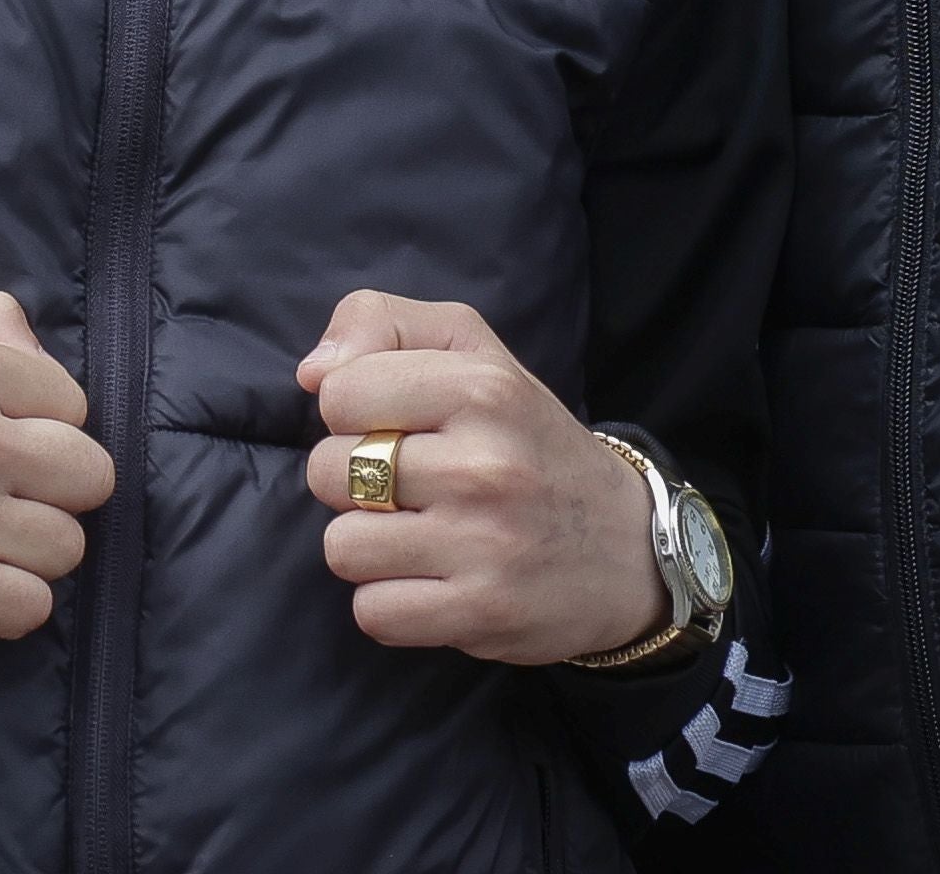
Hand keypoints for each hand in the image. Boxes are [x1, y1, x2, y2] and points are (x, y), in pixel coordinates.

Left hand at [297, 293, 665, 666]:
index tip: (399, 427)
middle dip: (355, 482)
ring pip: (342, 548)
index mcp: (483, 387)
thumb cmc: (529, 442)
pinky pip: (372, 611)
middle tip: (411, 488)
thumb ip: (384, 326)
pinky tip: (432, 581)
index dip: (354, 413)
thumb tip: (310, 373)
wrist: (629, 550)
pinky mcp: (480, 613)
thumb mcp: (474, 352)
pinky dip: (391, 602)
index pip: (338, 394)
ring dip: (370, 547)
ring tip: (421, 535)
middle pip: (328, 472)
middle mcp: (484, 464)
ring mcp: (483, 545)